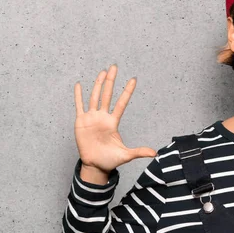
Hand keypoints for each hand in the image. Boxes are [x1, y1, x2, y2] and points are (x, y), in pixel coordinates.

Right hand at [74, 64, 155, 183]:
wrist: (95, 165)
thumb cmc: (110, 159)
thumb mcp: (126, 155)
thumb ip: (139, 151)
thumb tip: (155, 153)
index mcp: (113, 122)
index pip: (121, 103)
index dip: (127, 91)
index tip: (133, 79)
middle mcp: (103, 117)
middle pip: (107, 94)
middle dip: (111, 81)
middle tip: (115, 66)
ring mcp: (92, 117)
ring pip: (94, 97)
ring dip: (98, 84)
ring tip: (102, 72)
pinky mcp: (81, 121)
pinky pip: (79, 106)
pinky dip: (78, 95)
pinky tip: (79, 84)